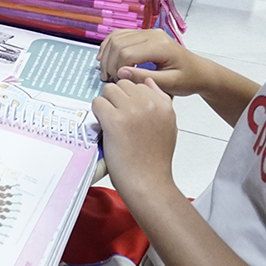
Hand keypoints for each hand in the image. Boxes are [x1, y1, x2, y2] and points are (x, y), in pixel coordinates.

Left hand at [91, 77, 177, 199]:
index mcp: (164, 104)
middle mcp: (149, 104)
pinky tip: (105, 127)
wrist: (147, 182)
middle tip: (118, 118)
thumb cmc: (154, 159)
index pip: (139, 83)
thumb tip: (148, 82)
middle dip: (116, 98)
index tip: (129, 111)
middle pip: (122, 84)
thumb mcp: (168, 125)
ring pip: (108, 90)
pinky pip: (97, 103)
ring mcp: (132, 110)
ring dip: (105, 104)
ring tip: (112, 123)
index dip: (130, 97)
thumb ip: (160, 101)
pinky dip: (97, 114)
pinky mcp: (114, 120)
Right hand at [97, 28, 215, 97]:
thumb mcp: (170, 84)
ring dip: (107, 54)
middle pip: (119, 43)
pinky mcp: (144, 34)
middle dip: (109, 62)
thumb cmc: (188, 79)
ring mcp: (148, 32)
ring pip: (116, 37)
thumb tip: (121, 73)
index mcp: (160, 46)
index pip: (127, 53)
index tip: (118, 82)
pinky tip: (106, 58)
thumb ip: (145, 78)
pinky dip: (110, 46)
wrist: (200, 72)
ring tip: (106, 71)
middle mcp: (153, 34)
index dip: (117, 68)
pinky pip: (120, 35)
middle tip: (109, 79)